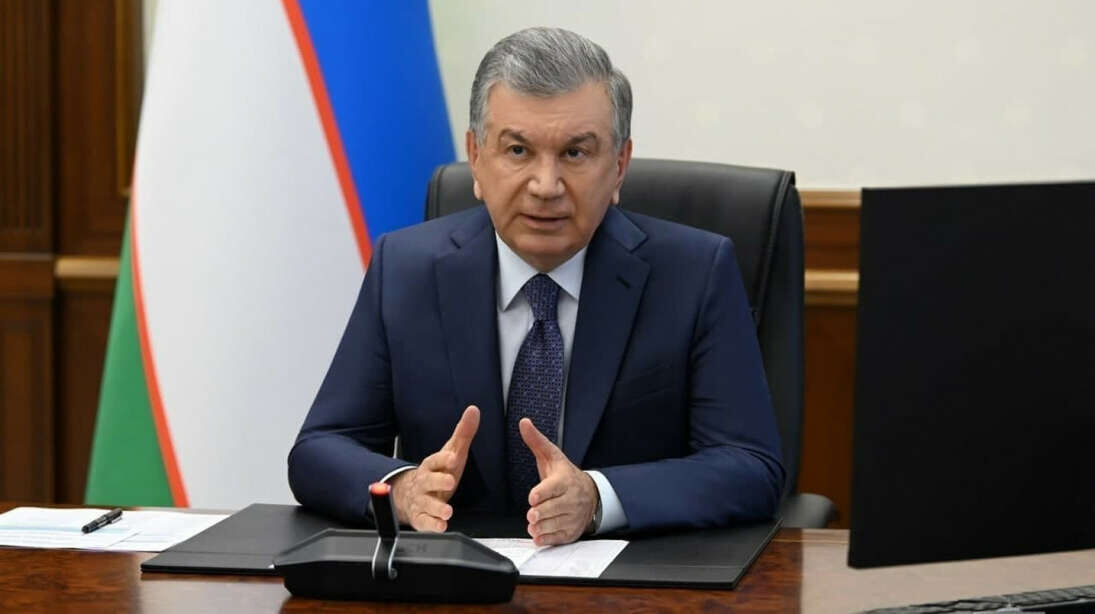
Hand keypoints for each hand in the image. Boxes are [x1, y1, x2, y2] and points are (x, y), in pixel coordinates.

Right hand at [390, 405, 478, 531]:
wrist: (411, 494)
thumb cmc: (438, 472)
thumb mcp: (452, 452)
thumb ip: (463, 433)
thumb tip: (474, 410)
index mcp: (432, 465)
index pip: (436, 460)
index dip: (444, 459)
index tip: (453, 457)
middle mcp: (425, 482)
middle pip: (429, 481)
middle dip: (439, 481)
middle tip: (450, 482)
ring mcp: (422, 500)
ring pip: (427, 503)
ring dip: (437, 507)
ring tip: (448, 511)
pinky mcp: (421, 517)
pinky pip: (424, 522)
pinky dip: (432, 525)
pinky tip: (442, 525)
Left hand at [520, 418, 598, 545]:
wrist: (590, 494)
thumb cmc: (565, 475)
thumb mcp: (551, 456)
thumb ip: (536, 441)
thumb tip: (524, 423)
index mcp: (565, 480)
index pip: (554, 488)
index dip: (542, 493)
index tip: (533, 497)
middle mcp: (571, 499)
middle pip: (554, 508)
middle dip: (541, 512)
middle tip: (532, 514)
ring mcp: (572, 517)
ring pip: (555, 524)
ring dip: (541, 526)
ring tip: (533, 523)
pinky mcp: (571, 531)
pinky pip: (558, 538)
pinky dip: (546, 538)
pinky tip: (538, 535)